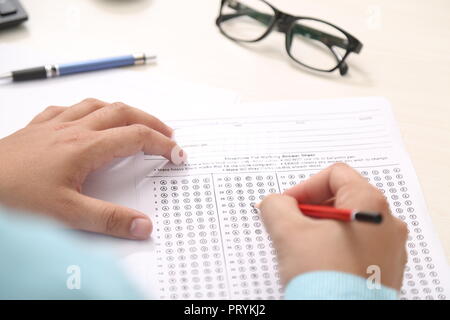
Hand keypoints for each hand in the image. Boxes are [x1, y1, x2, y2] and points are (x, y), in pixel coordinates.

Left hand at [0, 98, 185, 239]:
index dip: (162, 144)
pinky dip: (88, 110)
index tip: (177, 153)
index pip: (135, 137)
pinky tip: (86, 118)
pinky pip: (68, 108)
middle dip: (150, 121)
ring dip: (123, 111)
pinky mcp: (36, 129)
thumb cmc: (12, 197)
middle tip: (167, 134)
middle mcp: (72, 130)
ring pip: (97, 105)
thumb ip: (108, 220)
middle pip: (122, 113)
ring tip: (136, 121)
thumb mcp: (65, 215)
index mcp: (84, 147)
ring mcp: (53, 126)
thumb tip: (143, 226)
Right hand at [259, 163, 407, 289]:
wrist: (340, 318)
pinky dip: (335, 247)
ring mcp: (390, 248)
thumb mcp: (288, 232)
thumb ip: (276, 205)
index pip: (334, 175)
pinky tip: (318, 263)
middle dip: (310, 210)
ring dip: (321, 229)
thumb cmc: (324, 278)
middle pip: (342, 198)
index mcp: (370, 204)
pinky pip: (357, 246)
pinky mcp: (385, 270)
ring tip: (302, 247)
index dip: (304, 187)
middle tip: (290, 225)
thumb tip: (275, 203)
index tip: (287, 205)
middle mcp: (388, 223)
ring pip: (348, 224)